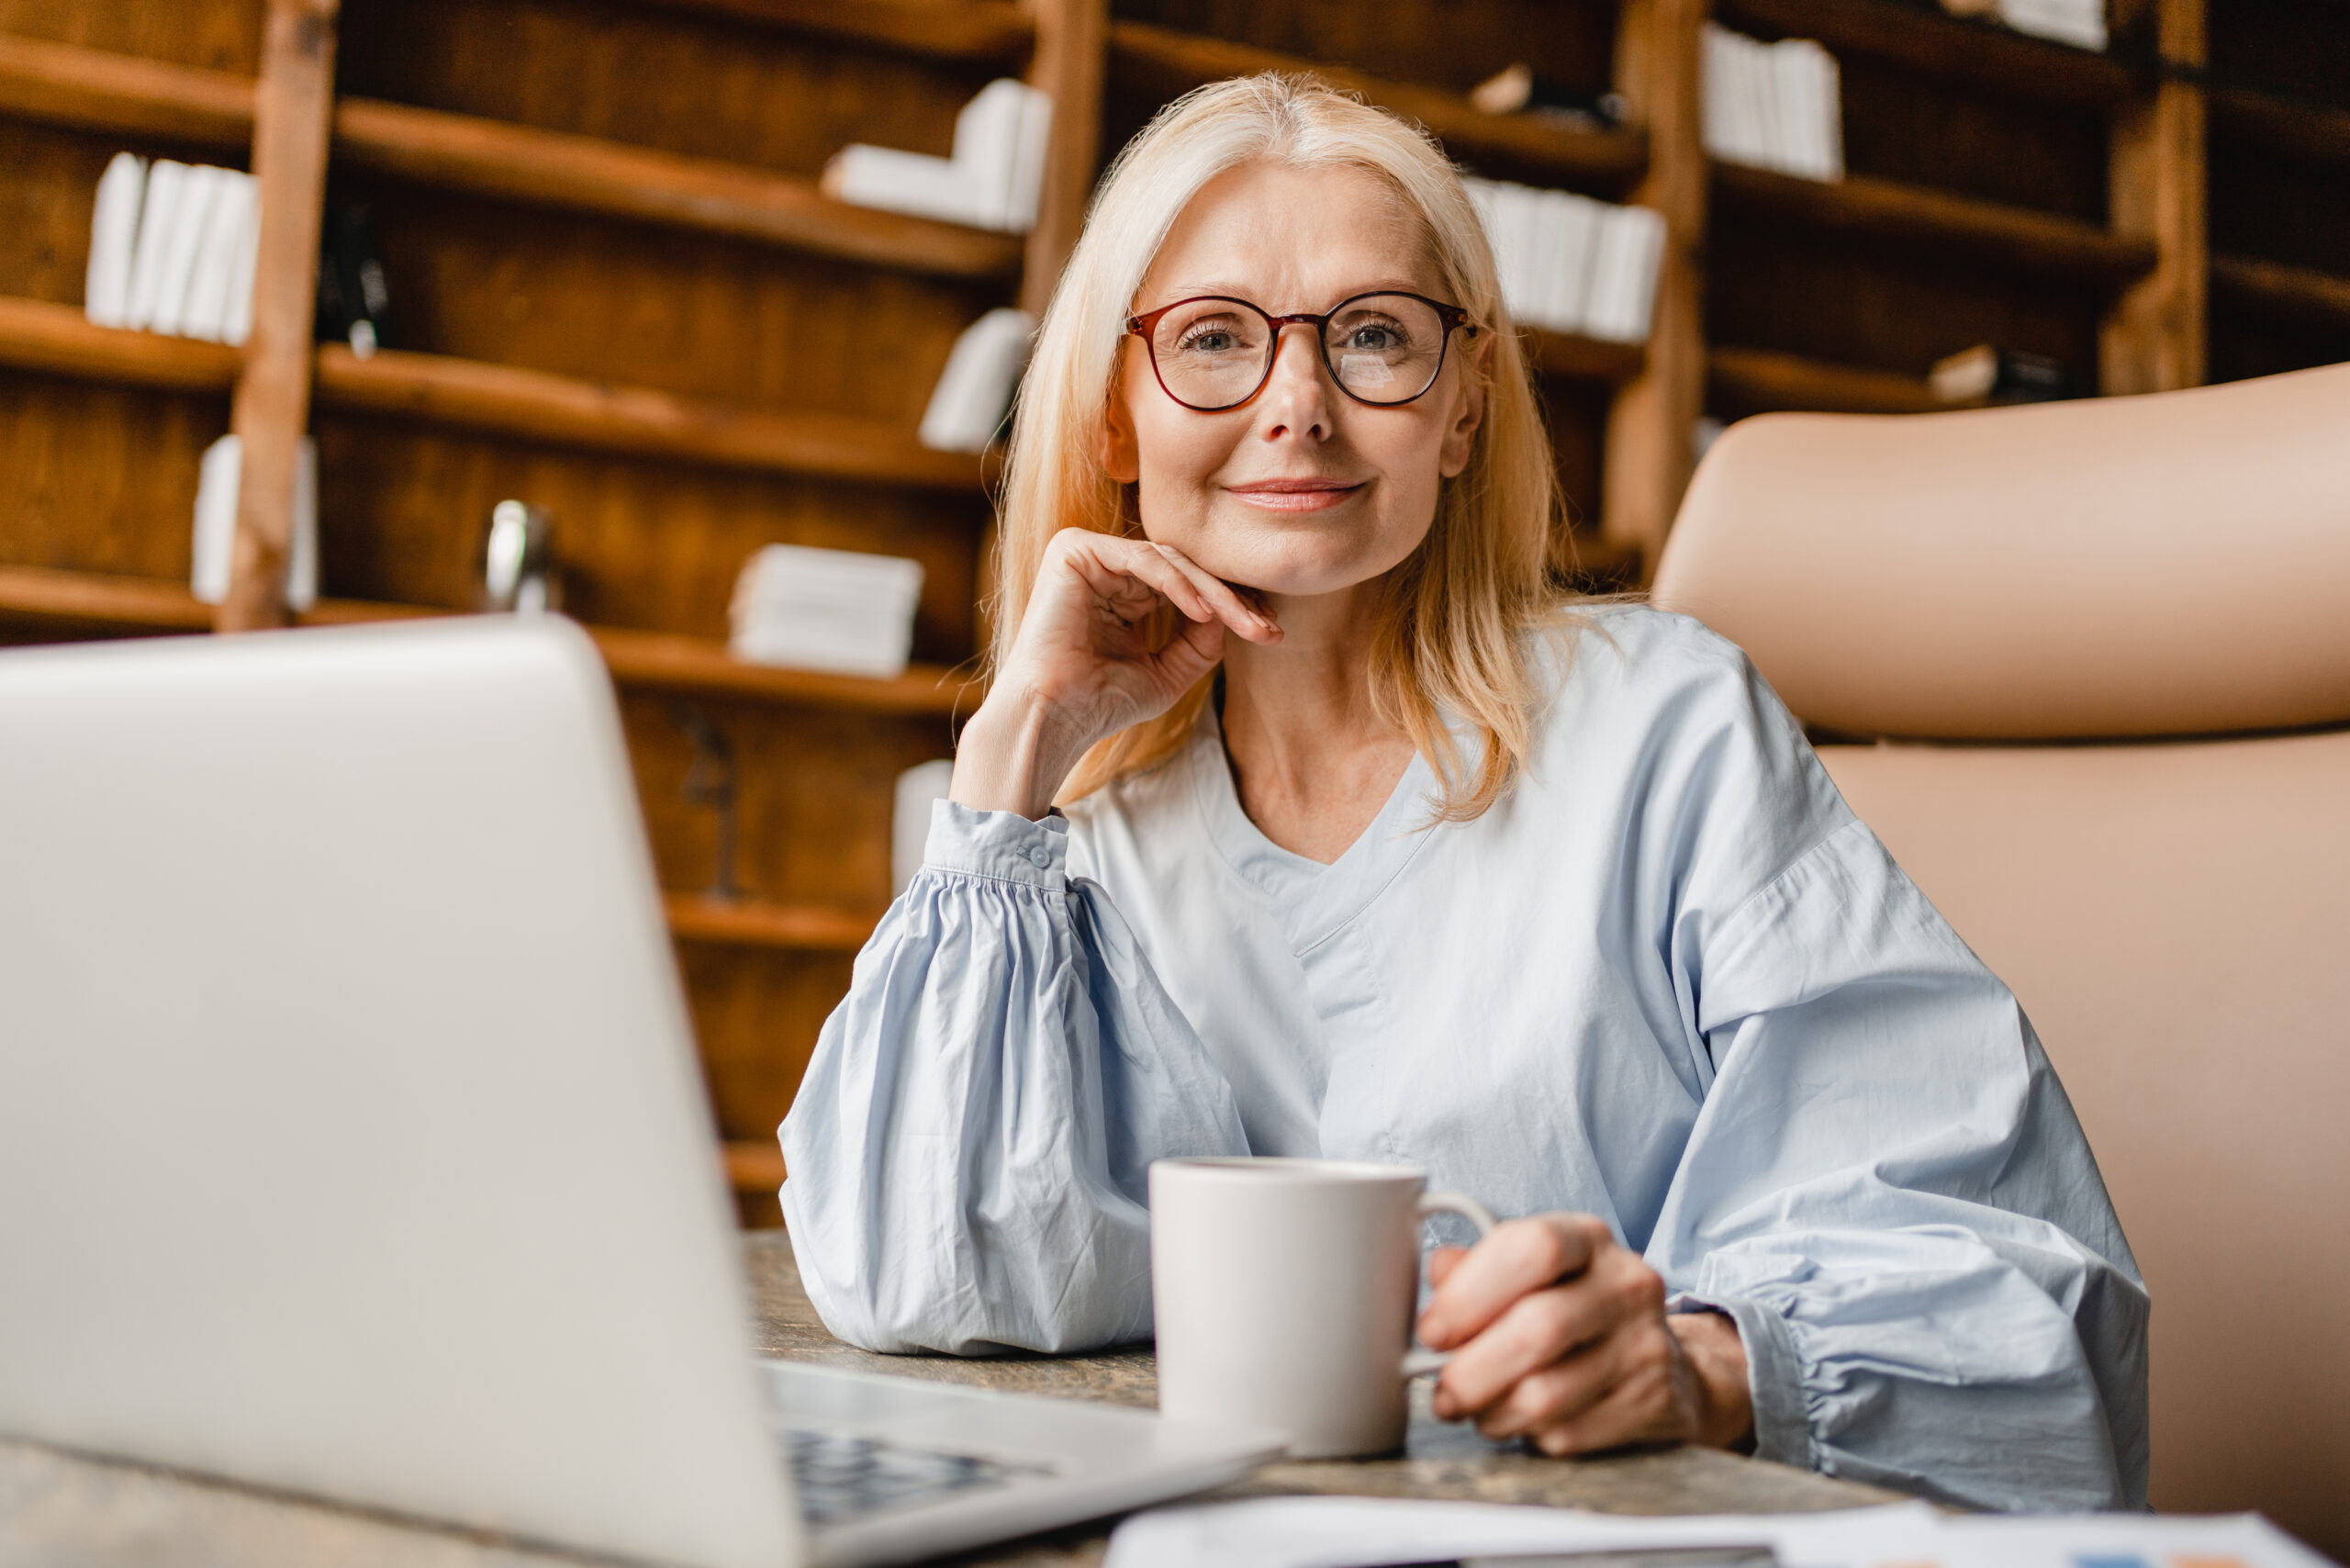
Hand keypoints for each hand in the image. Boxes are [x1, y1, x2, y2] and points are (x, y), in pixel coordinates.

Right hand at [952, 529, 1279, 817]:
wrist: (1055, 717)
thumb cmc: (1102, 702)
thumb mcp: (1168, 672)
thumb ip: (1200, 642)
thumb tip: (1233, 618)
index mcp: (1122, 590)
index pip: (1188, 585)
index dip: (1231, 607)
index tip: (1271, 633)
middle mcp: (1105, 566)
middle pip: (1184, 570)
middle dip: (1232, 600)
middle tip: (1268, 628)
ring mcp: (1088, 554)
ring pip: (1170, 562)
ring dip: (1214, 594)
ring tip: (1244, 623)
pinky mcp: (1074, 550)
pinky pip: (1143, 559)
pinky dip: (1178, 585)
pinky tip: (1205, 613)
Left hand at [1417, 1213, 1752, 1455]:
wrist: (1664, 1365)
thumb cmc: (1576, 1312)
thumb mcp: (1532, 1275)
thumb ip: (1478, 1269)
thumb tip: (1437, 1270)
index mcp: (1588, 1240)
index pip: (1531, 1249)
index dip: (1469, 1293)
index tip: (1432, 1331)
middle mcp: (1626, 1285)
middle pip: (1537, 1328)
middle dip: (1471, 1370)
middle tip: (1443, 1390)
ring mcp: (1645, 1346)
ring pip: (1546, 1394)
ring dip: (1491, 1411)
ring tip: (1476, 1408)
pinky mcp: (1651, 1404)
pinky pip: (1567, 1434)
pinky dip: (1527, 1435)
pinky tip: (1521, 1422)